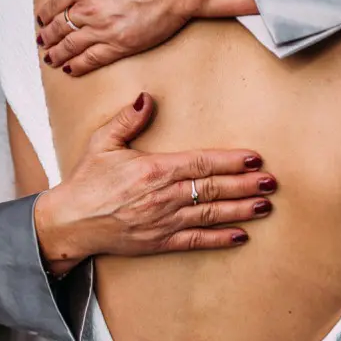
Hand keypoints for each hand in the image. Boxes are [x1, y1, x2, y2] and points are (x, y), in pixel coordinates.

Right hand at [32, 92, 274, 273]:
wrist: (70, 222)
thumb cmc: (87, 181)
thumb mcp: (102, 142)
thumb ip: (128, 120)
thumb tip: (148, 98)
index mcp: (153, 169)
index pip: (200, 162)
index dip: (229, 160)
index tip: (253, 158)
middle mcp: (163, 196)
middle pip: (212, 188)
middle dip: (244, 185)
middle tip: (271, 182)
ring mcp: (163, 222)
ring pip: (210, 214)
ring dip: (240, 210)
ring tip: (264, 205)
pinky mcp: (159, 242)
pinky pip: (196, 240)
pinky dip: (219, 238)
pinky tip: (241, 234)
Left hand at [37, 0, 204, 73]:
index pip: (56, 3)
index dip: (45, 13)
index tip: (41, 20)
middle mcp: (89, 9)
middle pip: (60, 27)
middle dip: (47, 36)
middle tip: (41, 41)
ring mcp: (104, 29)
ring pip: (72, 46)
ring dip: (57, 53)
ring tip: (49, 58)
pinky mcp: (121, 45)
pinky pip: (92, 59)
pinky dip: (78, 65)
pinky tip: (70, 68)